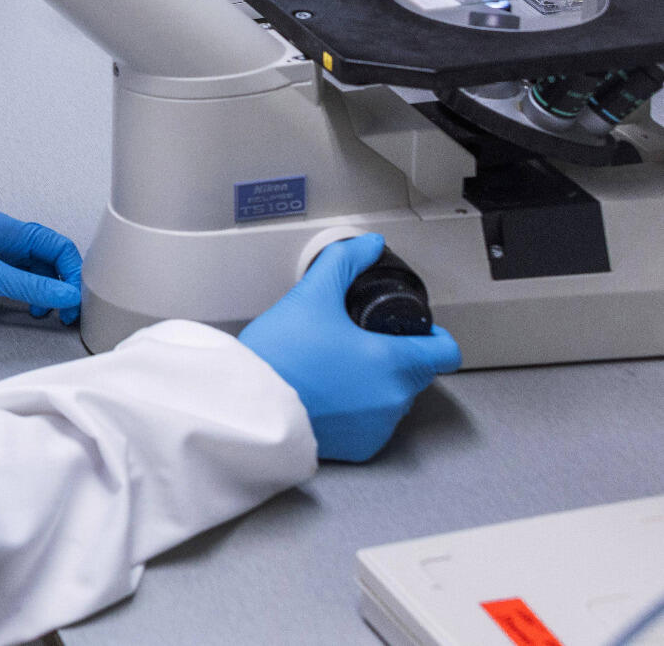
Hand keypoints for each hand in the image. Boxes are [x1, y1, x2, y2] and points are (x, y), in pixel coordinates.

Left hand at [0, 212, 82, 322]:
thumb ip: (27, 285)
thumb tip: (70, 295)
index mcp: (7, 229)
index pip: (56, 245)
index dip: (72, 272)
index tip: (75, 300)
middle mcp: (5, 238)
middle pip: (49, 259)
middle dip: (63, 284)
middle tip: (67, 314)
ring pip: (36, 271)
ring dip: (48, 291)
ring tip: (47, 314)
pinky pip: (19, 279)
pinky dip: (30, 294)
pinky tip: (29, 309)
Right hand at [239, 234, 461, 461]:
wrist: (248, 405)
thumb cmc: (281, 355)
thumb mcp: (310, 297)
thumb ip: (344, 263)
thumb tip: (368, 245)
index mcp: (394, 363)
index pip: (446, 351)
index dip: (433, 335)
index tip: (412, 329)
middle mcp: (395, 400)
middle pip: (416, 372)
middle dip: (393, 355)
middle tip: (355, 341)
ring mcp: (379, 428)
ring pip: (393, 398)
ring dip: (376, 383)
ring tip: (335, 367)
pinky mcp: (360, 449)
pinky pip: (373, 423)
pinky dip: (358, 409)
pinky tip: (328, 394)